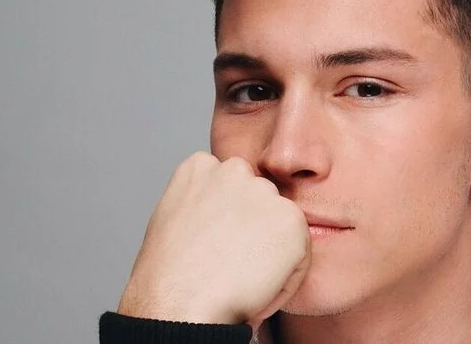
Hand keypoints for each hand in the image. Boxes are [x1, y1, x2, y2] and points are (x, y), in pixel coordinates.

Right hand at [117, 152, 310, 326]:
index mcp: (201, 167)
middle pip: (258, 198)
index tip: (218, 245)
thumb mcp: (176, 219)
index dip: (229, 221)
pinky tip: (259, 287)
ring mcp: (264, 191)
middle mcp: (235, 169)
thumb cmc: (170, 275)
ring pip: (280, 222)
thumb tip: (224, 212)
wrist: (180, 303)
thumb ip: (203, 201)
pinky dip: (288, 273)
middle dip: (254, 228)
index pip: (232, 186)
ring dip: (272, 247)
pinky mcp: (291, 218)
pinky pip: (300, 250)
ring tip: (243, 276)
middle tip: (233, 263)